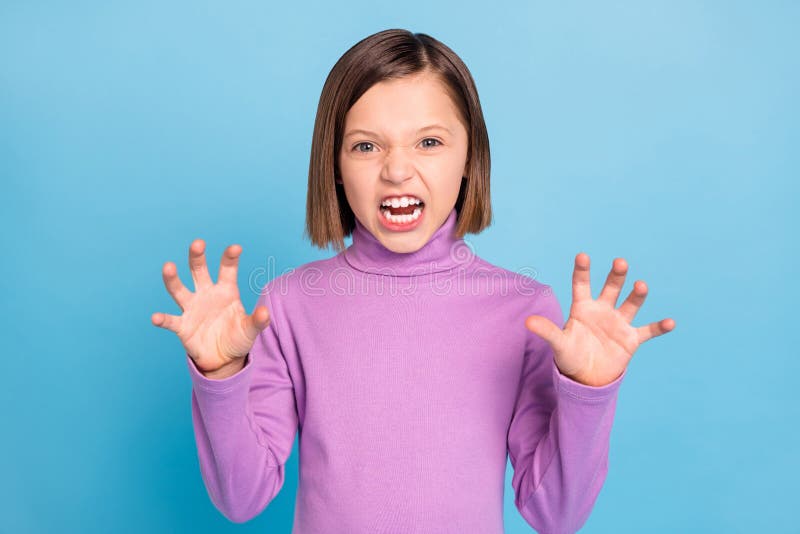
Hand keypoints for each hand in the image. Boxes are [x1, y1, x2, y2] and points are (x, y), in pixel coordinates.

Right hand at [151, 239, 270, 374]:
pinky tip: (156, 318)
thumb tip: (265, 312)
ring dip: (173, 279)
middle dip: (197, 257)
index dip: (230, 258)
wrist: (224, 359)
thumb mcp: (250, 330)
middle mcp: (206, 294)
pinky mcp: (182, 326)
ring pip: (179, 289)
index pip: (227, 270)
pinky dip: (162, 319)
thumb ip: (258, 321)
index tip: (236, 248)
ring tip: (168, 266)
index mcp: (226, 291)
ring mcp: (192, 308)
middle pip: (199, 271)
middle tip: (198, 243)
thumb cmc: (237, 338)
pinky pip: (171, 321)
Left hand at [525, 253, 674, 386]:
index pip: (581, 284)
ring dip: (637, 295)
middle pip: (611, 288)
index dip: (582, 270)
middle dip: (616, 276)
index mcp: (582, 308)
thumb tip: (528, 322)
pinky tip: (670, 322)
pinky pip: (648, 330)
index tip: (582, 255)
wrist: (587, 377)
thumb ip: (547, 331)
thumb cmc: (570, 355)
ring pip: (630, 304)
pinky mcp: (631, 339)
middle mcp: (602, 310)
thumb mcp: (558, 343)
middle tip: (619, 262)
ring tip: (641, 285)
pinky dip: (659, 327)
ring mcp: (618, 323)